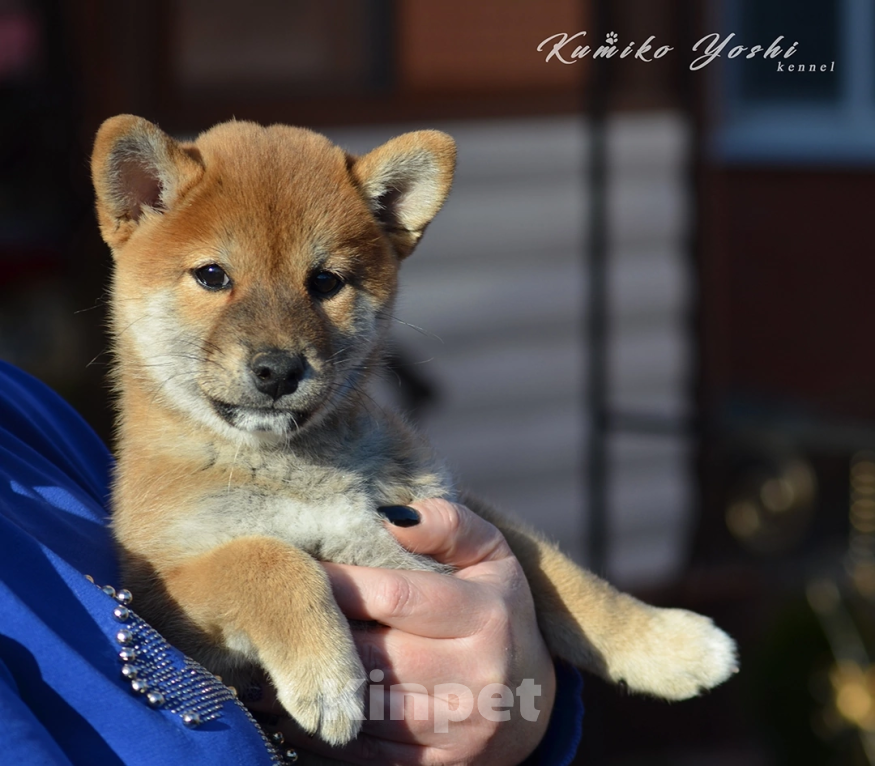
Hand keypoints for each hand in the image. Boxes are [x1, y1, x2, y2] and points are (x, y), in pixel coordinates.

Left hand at [251, 498, 555, 764]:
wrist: (535, 703)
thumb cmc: (499, 610)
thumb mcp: (491, 554)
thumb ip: (448, 524)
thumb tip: (389, 516)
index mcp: (485, 615)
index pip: (394, 595)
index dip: (337, 582)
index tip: (295, 567)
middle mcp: (476, 675)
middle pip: (370, 654)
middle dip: (316, 632)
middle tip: (272, 611)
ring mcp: (458, 728)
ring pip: (360, 706)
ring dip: (308, 682)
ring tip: (270, 654)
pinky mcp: (439, 765)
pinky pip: (364, 749)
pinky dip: (321, 727)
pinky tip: (291, 702)